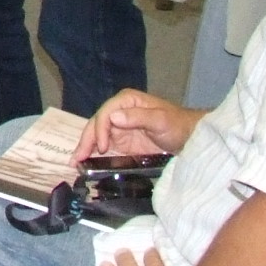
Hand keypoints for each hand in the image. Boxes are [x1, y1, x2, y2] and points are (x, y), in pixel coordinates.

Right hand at [73, 89, 198, 163]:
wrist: (190, 139)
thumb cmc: (178, 125)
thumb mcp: (161, 120)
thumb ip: (138, 117)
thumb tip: (113, 117)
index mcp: (126, 101)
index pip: (106, 113)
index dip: (101, 129)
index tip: (103, 147)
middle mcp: (119, 113)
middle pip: (97, 125)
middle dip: (86, 141)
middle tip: (76, 158)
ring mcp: (119, 128)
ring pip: (97, 137)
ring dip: (85, 149)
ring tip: (75, 163)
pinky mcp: (122, 143)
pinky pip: (104, 148)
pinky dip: (94, 155)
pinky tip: (85, 164)